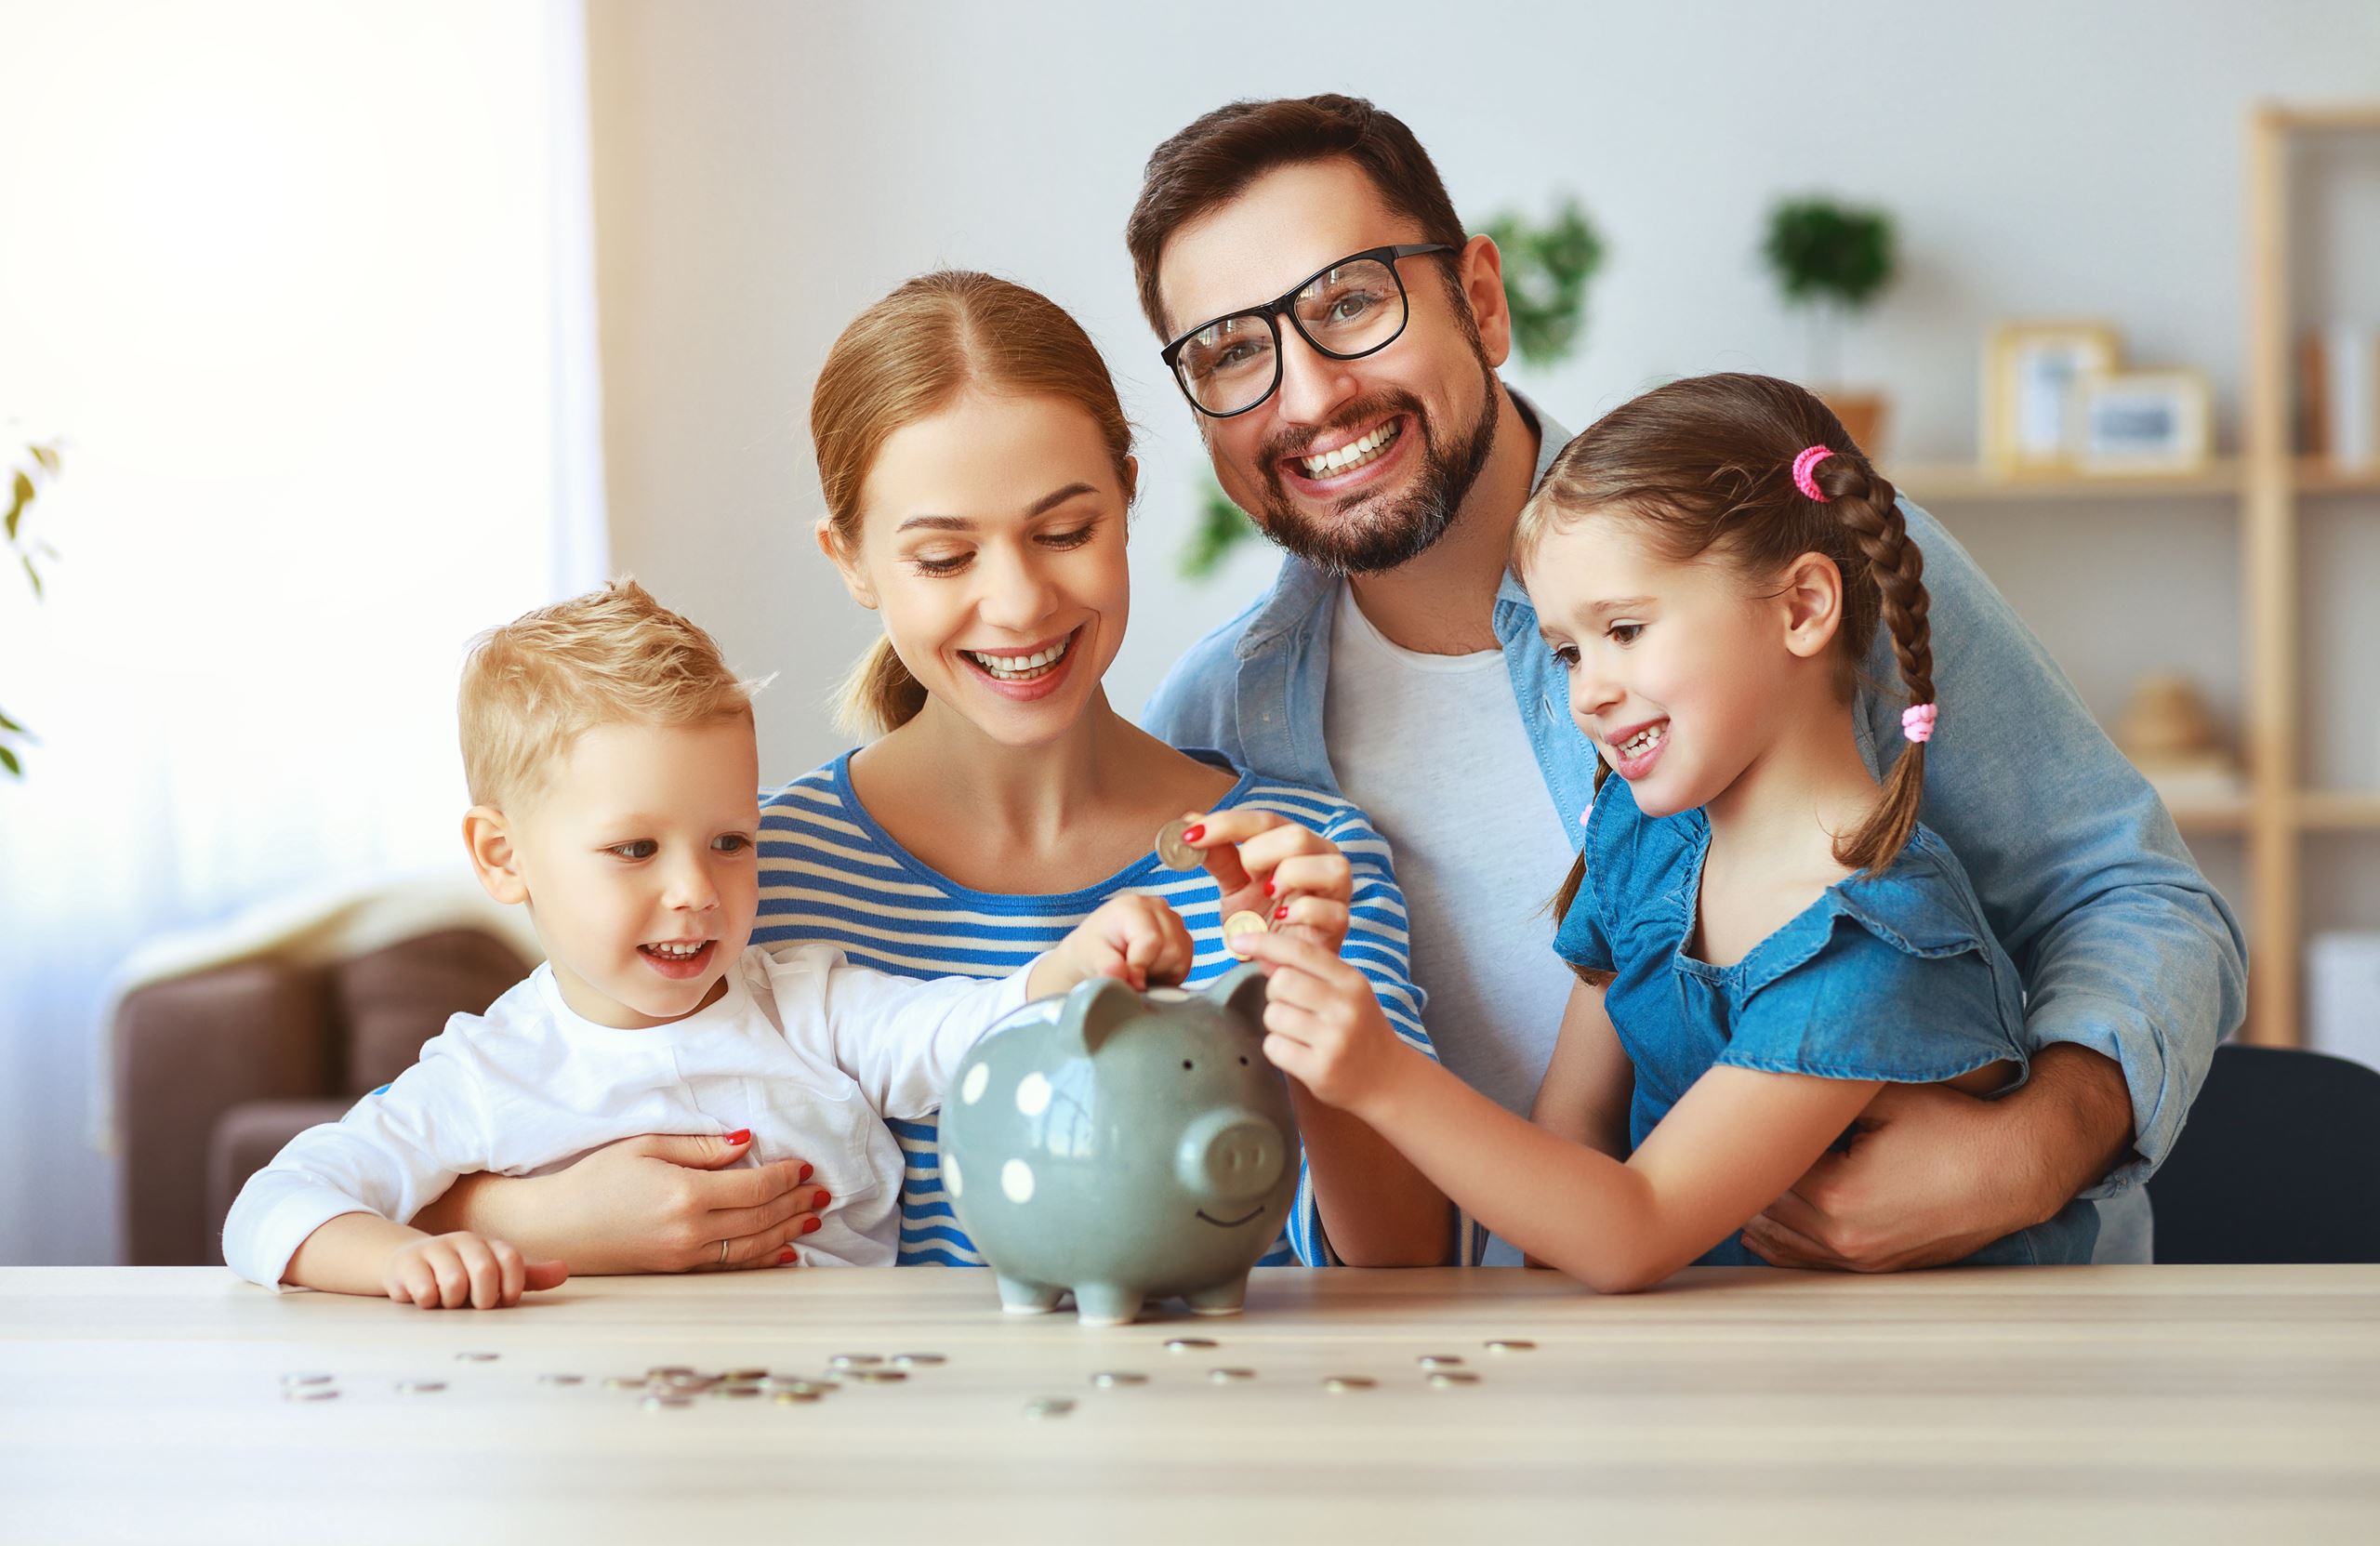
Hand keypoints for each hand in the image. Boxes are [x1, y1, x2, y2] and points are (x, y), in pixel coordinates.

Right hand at [382, 1231, 566, 1309]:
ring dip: (452, 1303)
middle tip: (472, 1306)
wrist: (408, 1265)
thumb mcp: (494, 1276)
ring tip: (446, 1302)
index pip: (512, 1260)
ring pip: (454, 1284)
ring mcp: (435, 1249)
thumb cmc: (459, 1275)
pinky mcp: (407, 1263)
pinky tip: (424, 1299)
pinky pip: (425, 1291)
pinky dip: (427, 1303)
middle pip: (484, 1271)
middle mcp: (464, 1241)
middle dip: (481, 1299)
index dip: (511, 1287)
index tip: (503, 1302)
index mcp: (489, 1245)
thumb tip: (563, 1271)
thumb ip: (527, 1276)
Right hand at [527, 1132, 829, 1274]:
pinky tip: (783, 1254)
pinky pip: (731, 1266)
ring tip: (812, 1218)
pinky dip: (762, 1260)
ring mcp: (685, 1257)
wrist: (555, 1228)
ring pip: (752, 1246)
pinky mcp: (677, 1271)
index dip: (785, 1177)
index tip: (804, 1166)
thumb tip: (746, 1144)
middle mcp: (691, 1231)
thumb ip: (700, 1148)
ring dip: (787, 1232)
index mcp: (686, 1195)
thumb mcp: (645, 1148)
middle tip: (822, 1193)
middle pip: (760, 1218)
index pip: (755, 1187)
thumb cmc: (594, 1180)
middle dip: (795, 1204)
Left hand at [1038, 894, 1194, 993]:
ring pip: (1181, 956)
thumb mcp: (1090, 956)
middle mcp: (1157, 907)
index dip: (1141, 968)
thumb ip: (1105, 965)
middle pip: (1170, 948)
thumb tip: (1120, 974)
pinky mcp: (1182, 933)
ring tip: (1140, 969)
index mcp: (1132, 907)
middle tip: (1131, 974)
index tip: (1129, 982)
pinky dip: (1170, 972)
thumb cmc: (1093, 949)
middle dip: (1151, 970)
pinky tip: (1151, 968)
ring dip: (1161, 971)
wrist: (1099, 949)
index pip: (1151, 940)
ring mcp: (1172, 918)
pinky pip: (1186, 961)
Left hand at [1174, 809, 1352, 952]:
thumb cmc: (1262, 919)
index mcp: (1296, 842)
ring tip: (1269, 895)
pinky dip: (1300, 912)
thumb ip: (1219, 856)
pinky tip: (1282, 918)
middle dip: (1260, 854)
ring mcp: (1336, 891)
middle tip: (1244, 877)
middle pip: (1297, 836)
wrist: (1276, 963)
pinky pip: (1330, 911)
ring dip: (1289, 878)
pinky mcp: (1340, 924)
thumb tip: (1191, 820)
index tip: (1191, 836)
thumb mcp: (1235, 886)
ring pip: (1328, 866)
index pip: (1266, 820)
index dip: (1227, 824)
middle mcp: (1322, 858)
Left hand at [1230, 929, 1414, 1115]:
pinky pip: (1273, 1047)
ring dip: (1276, 1025)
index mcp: (1352, 981)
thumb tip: (1262, 954)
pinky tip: (1298, 1053)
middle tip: (1292, 1008)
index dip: (1264, 942)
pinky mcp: (1320, 1069)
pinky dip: (1278, 1049)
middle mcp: (1345, 1007)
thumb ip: (1307, 972)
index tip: (1239, 941)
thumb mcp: (1344, 993)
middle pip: (1280, 982)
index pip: (1300, 951)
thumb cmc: (1359, 1030)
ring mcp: (1334, 1039)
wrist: (1388, 1079)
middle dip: (1275, 995)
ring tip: (1299, 1034)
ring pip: (1273, 1015)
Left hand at [1741, 1082, 2050, 1271]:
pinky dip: (1784, 1246)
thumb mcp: (1881, 1097)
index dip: (1752, 1146)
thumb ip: (1822, 1098)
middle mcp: (1844, 1237)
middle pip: (1767, 1210)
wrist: (2013, 1169)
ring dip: (1760, 1216)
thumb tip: (1775, 1091)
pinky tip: (1764, 1230)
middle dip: (1753, 1181)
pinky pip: (1811, 1263)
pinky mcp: (1880, 1267)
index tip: (1737, 1125)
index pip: (1766, 1171)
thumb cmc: (1952, 1126)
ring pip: (1782, 1245)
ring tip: (1739, 1188)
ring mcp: (1863, 1259)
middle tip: (1733, 1152)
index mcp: (1836, 1193)